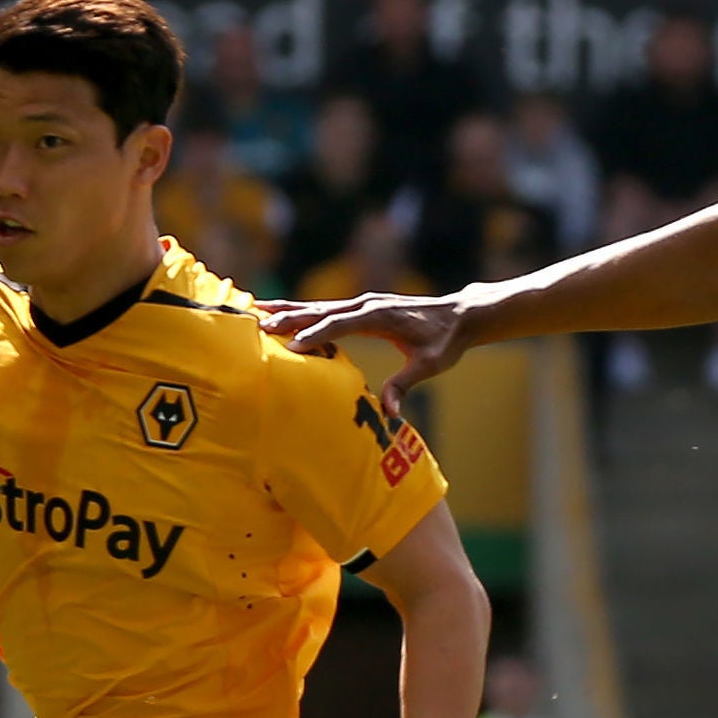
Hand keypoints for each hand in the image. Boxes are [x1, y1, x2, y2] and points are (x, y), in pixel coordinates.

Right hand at [257, 289, 480, 398]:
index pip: (340, 325)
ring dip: (289, 309)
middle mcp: (367, 305)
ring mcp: (363, 304)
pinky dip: (304, 310)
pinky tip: (285, 313)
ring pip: (319, 306)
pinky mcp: (362, 308)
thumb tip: (391, 412)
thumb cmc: (445, 342)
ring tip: (257, 309)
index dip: (315, 335)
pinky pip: (327, 309)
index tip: (290, 345)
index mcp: (379, 316)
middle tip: (259, 324)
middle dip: (290, 318)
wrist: (460, 316)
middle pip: (322, 311)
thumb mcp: (429, 365)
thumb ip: (406, 384)